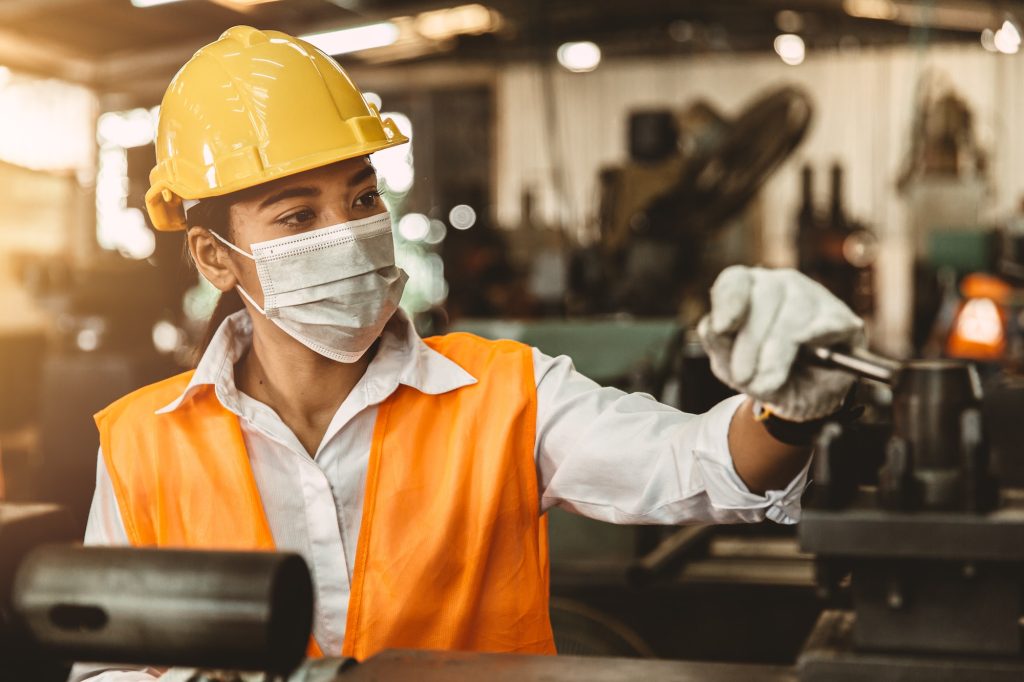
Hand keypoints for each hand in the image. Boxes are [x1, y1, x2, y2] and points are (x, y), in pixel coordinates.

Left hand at [697, 266, 864, 421]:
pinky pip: (830, 323)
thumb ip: (718, 343)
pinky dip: (819, 338)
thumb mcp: (731, 366)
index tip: (724, 327)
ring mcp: (813, 296)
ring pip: (796, 311)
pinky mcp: (842, 317)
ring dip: (778, 352)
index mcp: (747, 291)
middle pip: (765, 296)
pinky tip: (814, 352)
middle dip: (752, 342)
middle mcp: (779, 285)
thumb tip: (719, 325)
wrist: (806, 399)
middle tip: (744, 379)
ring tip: (769, 383)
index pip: (735, 281)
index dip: (729, 301)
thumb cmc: (762, 374)